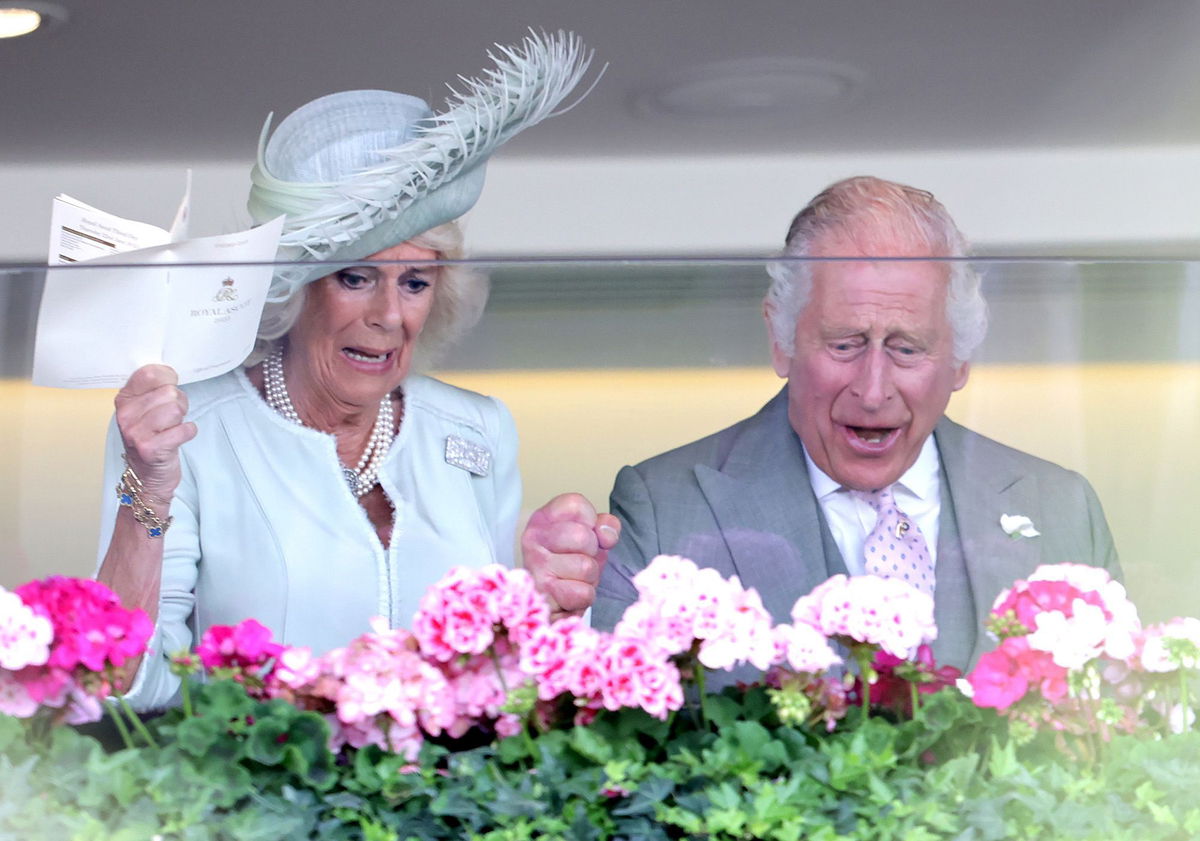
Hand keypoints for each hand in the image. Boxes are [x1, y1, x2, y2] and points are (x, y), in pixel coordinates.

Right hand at [113, 364, 196, 505]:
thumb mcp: (144, 410)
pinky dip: (187, 432)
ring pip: (175, 409)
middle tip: (171, 417)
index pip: (149, 374)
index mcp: (124, 400)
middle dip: (178, 403)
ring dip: (182, 418)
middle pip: (169, 392)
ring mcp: (136, 433)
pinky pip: (184, 429)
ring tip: (173, 427)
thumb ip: (153, 390)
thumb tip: (168, 372)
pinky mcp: (151, 449)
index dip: (168, 379)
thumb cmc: (151, 439)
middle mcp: (126, 415)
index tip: (168, 388)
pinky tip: (177, 438)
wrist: (148, 476)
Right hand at [521, 492, 619, 620]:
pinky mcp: (542, 593)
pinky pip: (583, 593)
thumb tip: (607, 534)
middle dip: (592, 553)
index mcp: (544, 518)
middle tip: (579, 560)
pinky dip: (584, 597)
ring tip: (574, 579)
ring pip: (586, 567)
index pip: (576, 504)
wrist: (550, 604)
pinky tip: (569, 595)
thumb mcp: (591, 539)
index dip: (591, 521)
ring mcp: (535, 565)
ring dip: (589, 578)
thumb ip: (605, 527)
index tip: (585, 534)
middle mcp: (534, 538)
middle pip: (582, 536)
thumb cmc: (571, 566)